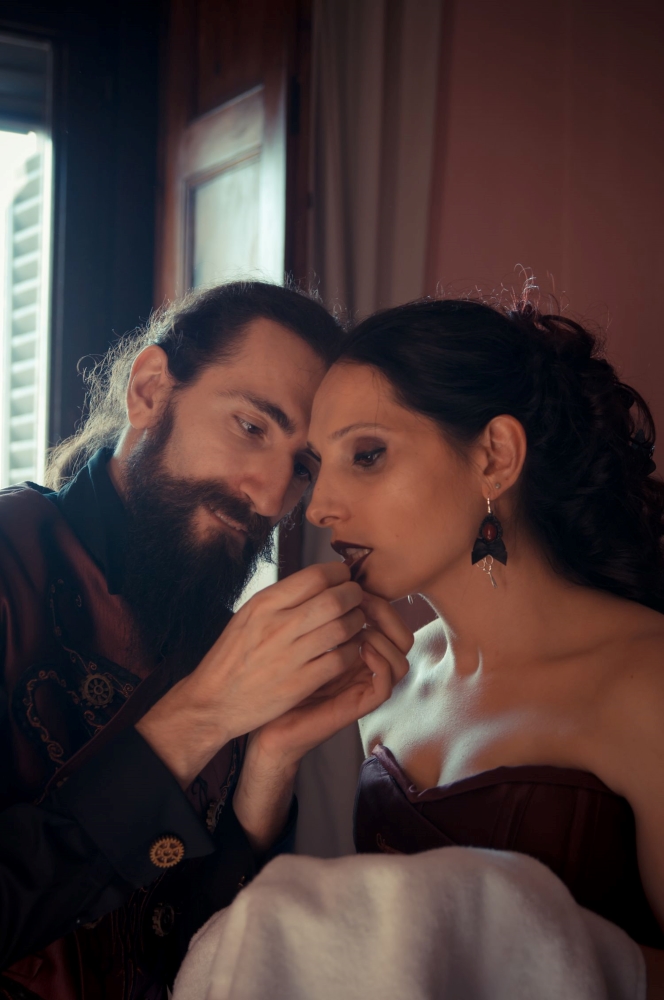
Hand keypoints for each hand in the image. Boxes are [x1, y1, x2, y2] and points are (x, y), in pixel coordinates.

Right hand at [136, 562, 366, 786]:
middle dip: (354, 595)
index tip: (344, 578)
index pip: (315, 576)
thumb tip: (318, 582)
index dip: (339, 574)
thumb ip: (281, 599)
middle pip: (335, 599)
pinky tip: (349, 648)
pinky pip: (341, 659)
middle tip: (357, 598)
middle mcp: (278, 626)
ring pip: (343, 628)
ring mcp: (291, 655)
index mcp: (264, 604)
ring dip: (357, 622)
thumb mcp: (248, 616)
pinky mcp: (301, 683)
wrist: (214, 701)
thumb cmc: (232, 658)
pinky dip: (352, 650)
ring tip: (355, 622)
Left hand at [248, 592, 412, 769]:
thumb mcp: (289, 630)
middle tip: (361, 600)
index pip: (385, 617)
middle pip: (401, 633)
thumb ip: (311, 608)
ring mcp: (361, 684)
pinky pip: (386, 684)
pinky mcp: (356, 705)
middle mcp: (362, 663)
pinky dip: (381, 663)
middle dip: (385, 611)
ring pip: (402, 658)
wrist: (246, 710)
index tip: (351, 584)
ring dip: (385, 636)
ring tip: (360, 626)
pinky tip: (360, 649)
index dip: (375, 596)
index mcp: (351, 642)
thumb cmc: (267, 669)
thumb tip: (327, 574)